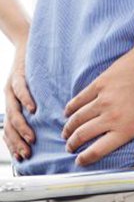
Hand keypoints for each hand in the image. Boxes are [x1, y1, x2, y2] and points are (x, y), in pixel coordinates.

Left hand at [3, 42, 35, 160]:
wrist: (27, 43)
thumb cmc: (37, 71)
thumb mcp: (38, 95)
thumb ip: (42, 111)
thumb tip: (55, 128)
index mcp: (14, 107)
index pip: (10, 132)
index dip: (14, 146)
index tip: (23, 159)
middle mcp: (10, 100)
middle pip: (9, 126)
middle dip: (17, 142)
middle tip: (27, 154)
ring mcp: (11, 88)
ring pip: (13, 112)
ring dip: (21, 127)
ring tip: (31, 138)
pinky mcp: (17, 75)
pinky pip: (20, 89)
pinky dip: (26, 100)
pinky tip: (33, 109)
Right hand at [62, 48, 133, 166]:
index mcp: (125, 129)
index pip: (98, 150)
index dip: (86, 158)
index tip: (80, 161)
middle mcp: (110, 116)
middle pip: (83, 135)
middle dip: (73, 144)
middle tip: (70, 148)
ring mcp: (102, 99)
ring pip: (78, 118)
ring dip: (69, 128)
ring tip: (66, 134)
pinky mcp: (99, 84)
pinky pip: (79, 99)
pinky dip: (71, 108)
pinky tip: (67, 113)